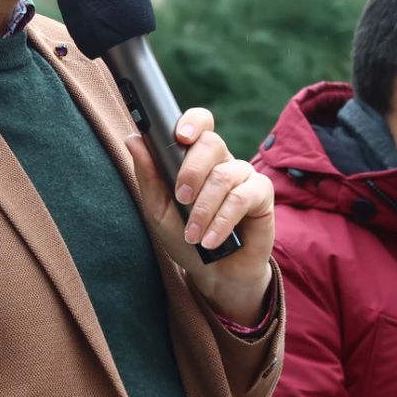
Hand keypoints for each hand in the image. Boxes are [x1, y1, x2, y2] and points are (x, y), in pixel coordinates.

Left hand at [124, 107, 273, 325]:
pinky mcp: (262, 194)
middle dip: (191, 171)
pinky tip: (211, 239)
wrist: (215, 273)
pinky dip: (222, 221)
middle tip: (181, 199)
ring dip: (204, 209)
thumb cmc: (185, 237)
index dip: (193, 123)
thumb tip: (134, 139)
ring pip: (224, 175)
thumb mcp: (159, 210)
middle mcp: (222, 161)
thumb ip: (148, 175)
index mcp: (196, 158)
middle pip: (211, 143)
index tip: (180, 137)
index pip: (199, 123)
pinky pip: (243, 197)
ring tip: (193, 234)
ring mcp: (244, 176)